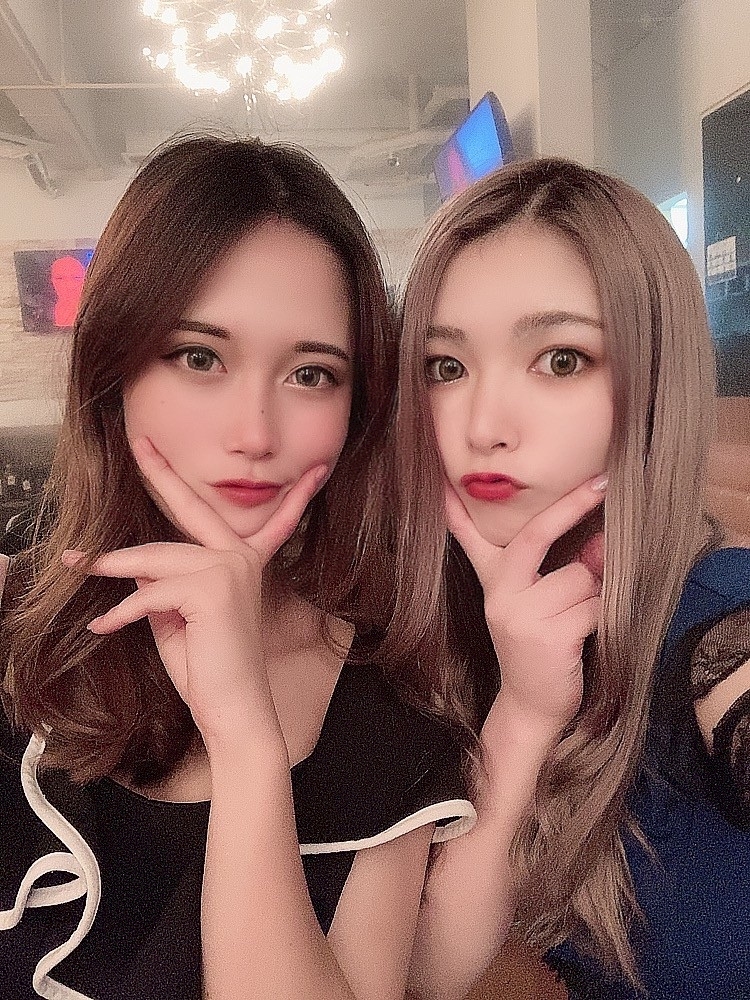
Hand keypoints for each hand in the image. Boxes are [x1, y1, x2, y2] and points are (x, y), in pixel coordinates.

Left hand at [63, 437, 326, 744]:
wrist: (231, 710)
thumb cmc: (209, 669)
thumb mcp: (178, 619)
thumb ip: (163, 586)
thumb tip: (132, 567)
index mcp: (243, 563)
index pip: (271, 520)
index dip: (292, 493)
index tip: (316, 469)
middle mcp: (240, 559)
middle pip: (191, 506)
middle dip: (162, 472)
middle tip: (140, 443)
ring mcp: (229, 569)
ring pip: (155, 557)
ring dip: (112, 566)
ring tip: (80, 568)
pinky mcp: (212, 589)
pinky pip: (150, 591)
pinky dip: (121, 611)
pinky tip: (103, 625)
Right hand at [446, 477, 605, 735]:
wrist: (531, 706)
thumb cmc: (539, 648)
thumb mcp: (533, 603)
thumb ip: (560, 567)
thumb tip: (601, 538)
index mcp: (493, 581)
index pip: (473, 534)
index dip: (461, 506)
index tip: (451, 480)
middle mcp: (500, 594)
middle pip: (536, 536)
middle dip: (572, 507)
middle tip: (601, 484)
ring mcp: (520, 615)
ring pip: (580, 577)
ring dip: (595, 592)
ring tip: (581, 616)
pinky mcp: (547, 636)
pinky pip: (593, 606)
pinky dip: (602, 615)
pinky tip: (587, 634)